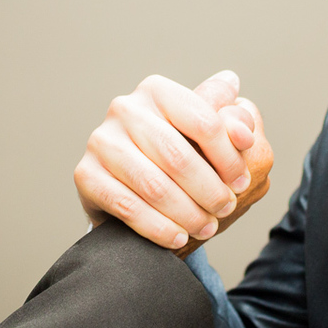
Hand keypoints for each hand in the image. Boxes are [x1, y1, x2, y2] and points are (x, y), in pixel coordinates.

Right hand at [74, 71, 272, 251]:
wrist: (132, 184)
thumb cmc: (179, 153)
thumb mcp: (208, 135)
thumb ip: (231, 122)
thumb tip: (240, 111)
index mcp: (158, 90)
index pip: (204, 120)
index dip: (229, 156)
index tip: (242, 183)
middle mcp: (125, 108)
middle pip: (177, 156)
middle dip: (208, 189)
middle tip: (226, 209)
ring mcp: (101, 141)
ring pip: (152, 184)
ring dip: (186, 213)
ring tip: (206, 227)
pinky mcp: (86, 174)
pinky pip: (127, 206)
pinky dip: (158, 227)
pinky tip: (178, 237)